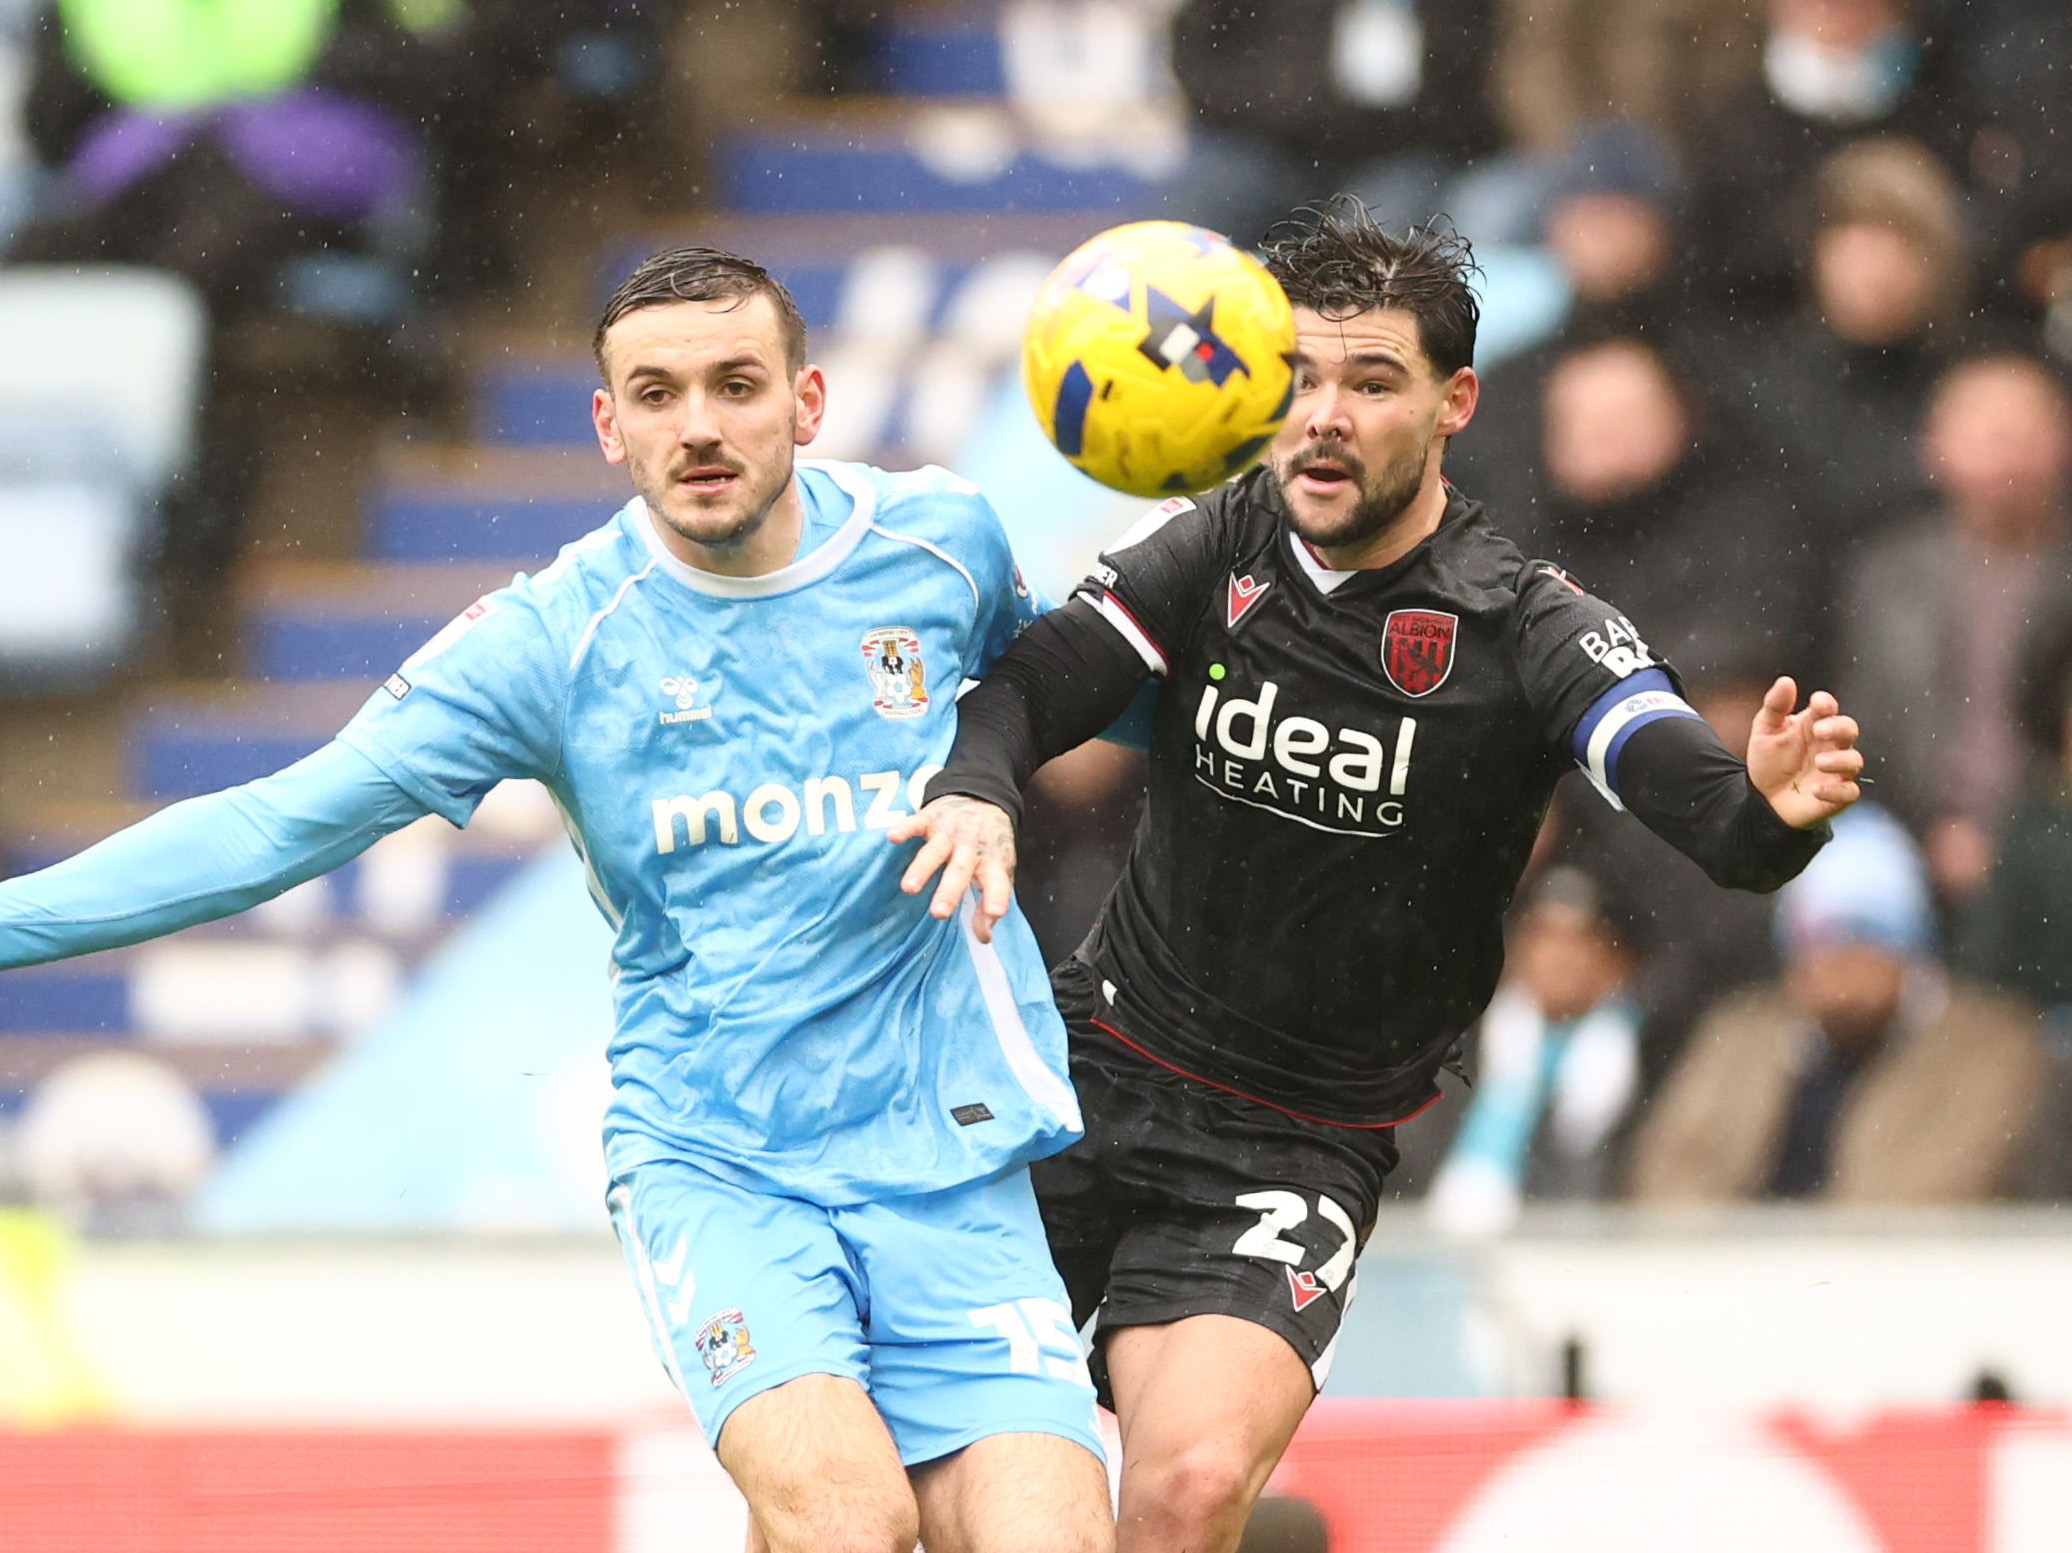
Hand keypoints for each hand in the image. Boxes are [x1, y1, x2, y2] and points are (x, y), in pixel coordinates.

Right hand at [887, 796, 1018, 942]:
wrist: (982, 795)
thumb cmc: (988, 844)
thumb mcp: (998, 870)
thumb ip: (989, 904)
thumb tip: (984, 938)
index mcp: (993, 862)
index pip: (998, 882)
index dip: (996, 897)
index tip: (994, 913)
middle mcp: (971, 848)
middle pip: (960, 871)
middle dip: (949, 892)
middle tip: (938, 913)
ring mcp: (950, 832)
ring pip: (935, 852)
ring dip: (922, 868)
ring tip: (909, 888)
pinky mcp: (931, 818)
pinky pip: (916, 823)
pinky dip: (905, 829)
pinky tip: (893, 837)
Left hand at [1746, 677, 1862, 828]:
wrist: (1763, 798)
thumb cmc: (1769, 760)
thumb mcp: (1765, 730)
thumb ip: (1775, 706)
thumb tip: (1786, 681)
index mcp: (1815, 724)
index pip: (1829, 708)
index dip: (1826, 704)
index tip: (1817, 703)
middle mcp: (1830, 745)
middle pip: (1849, 730)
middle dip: (1838, 728)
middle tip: (1819, 730)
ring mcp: (1836, 770)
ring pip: (1854, 760)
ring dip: (1840, 760)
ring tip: (1819, 761)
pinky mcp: (1837, 794)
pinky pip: (1849, 792)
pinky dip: (1836, 791)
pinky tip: (1816, 790)